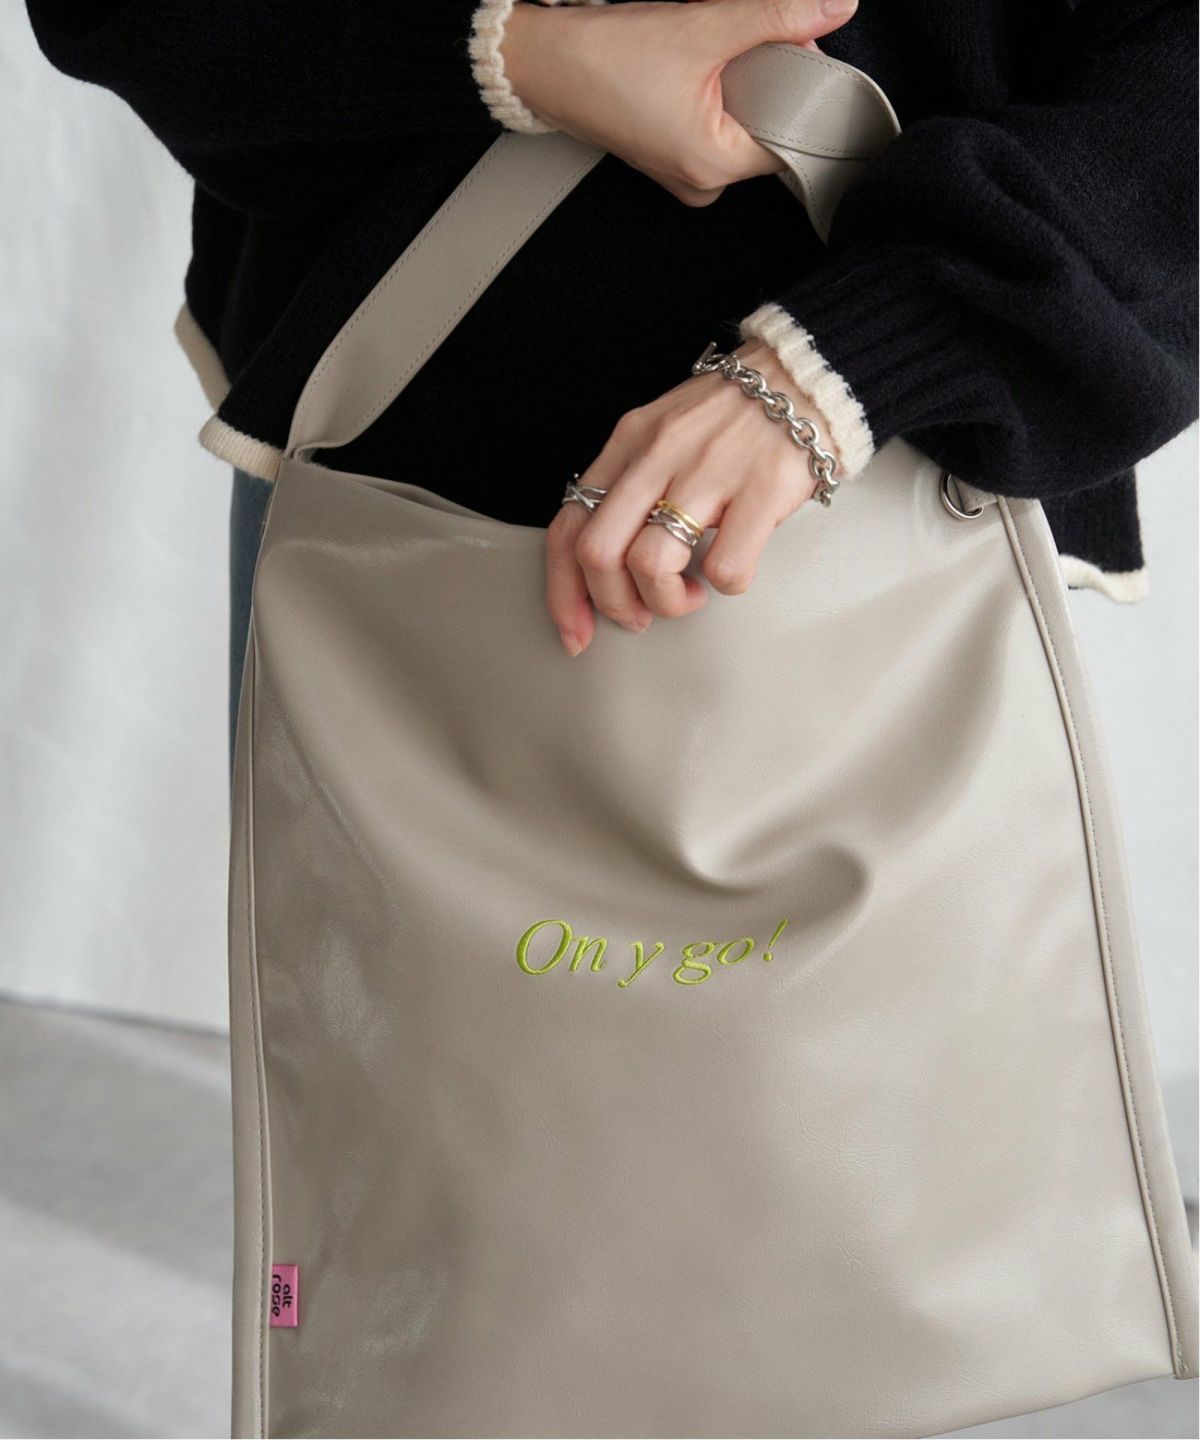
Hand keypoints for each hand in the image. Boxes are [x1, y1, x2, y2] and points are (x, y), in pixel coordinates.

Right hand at [501, 0, 857, 205]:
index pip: (794, 131)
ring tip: (705, 52)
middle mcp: (702, 182)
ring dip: (741, 79)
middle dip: (768, 74)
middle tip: (735, 38)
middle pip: (770, 125)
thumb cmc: (604, 58)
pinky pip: (716, 125)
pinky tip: (693, 67)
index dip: (800, 80)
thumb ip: (775, 16)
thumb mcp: (702, 26)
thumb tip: (834, 6)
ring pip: (743, 122)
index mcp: (715, 166)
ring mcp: (685, 173)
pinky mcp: (672, 156)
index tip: (791, 41)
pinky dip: (717, 92)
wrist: (545, 63)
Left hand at [545, 341, 835, 654]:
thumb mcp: (663, 434)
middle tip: (643, 612)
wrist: (805, 376)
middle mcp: (657, 454)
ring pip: (650, 564)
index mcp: (627, 443)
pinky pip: (725, 567)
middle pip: (597, 552)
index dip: (563, 593)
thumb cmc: (733, 418)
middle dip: (614, 604)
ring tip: (692, 592)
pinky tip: (734, 568)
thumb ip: (630, 484)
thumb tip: (603, 562)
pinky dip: (725, 586)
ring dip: (668, 601)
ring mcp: (709, 471)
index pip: (568, 527)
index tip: (576, 631)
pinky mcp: (762, 489)